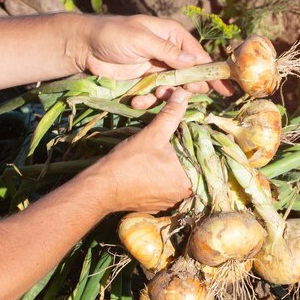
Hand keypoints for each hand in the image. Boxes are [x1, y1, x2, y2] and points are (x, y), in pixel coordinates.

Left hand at [82, 15, 231, 107]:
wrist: (85, 47)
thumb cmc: (113, 35)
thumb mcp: (142, 39)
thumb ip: (168, 52)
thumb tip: (194, 62)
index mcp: (172, 36)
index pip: (199, 56)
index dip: (212, 73)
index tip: (225, 88)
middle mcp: (169, 54)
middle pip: (190, 76)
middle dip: (187, 88)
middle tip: (180, 93)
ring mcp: (157, 70)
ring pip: (173, 90)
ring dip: (165, 97)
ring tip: (153, 94)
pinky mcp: (144, 83)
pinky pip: (155, 97)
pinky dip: (148, 101)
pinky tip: (136, 100)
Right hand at [89, 88, 192, 212]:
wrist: (101, 188)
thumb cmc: (128, 162)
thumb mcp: (152, 134)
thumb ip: (171, 115)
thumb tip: (183, 94)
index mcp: (189, 181)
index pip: (198, 157)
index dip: (191, 141)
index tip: (181, 134)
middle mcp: (183, 195)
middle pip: (187, 166)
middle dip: (178, 152)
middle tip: (167, 143)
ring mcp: (169, 202)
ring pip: (175, 176)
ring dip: (168, 165)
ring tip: (157, 154)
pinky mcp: (156, 205)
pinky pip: (163, 186)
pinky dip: (158, 177)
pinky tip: (149, 167)